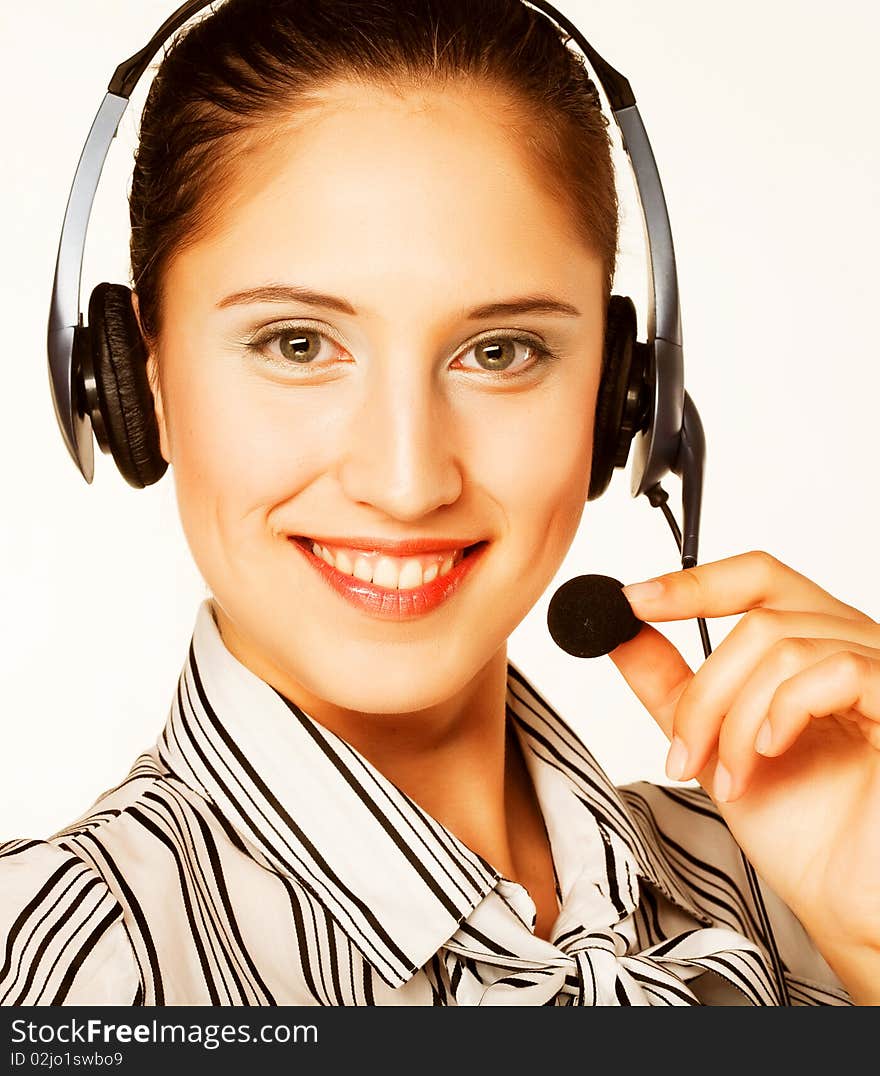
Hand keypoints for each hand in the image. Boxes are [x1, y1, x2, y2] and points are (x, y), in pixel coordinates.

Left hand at [609, 550, 879, 971]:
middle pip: (759, 617)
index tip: (633, 601)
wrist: (853, 904)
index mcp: (817, 648)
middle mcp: (858, 648)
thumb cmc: (806, 835)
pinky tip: (771, 754)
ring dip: (732, 718)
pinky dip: (782, 711)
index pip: (760, 579)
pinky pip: (835, 670)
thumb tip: (621, 632)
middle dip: (703, 690)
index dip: (694, 582)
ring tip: (729, 778)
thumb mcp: (717, 746)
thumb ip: (673, 685)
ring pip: (782, 645)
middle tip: (682, 752)